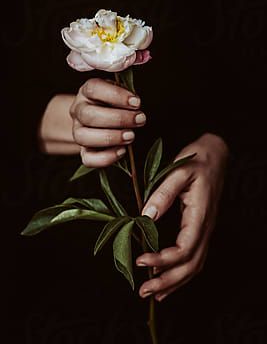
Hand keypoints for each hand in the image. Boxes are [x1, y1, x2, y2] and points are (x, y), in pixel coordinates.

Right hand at [70, 78, 146, 166]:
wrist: (102, 122)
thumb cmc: (116, 105)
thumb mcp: (120, 95)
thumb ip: (126, 98)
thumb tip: (137, 105)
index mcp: (87, 92)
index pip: (93, 89)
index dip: (116, 95)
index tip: (136, 102)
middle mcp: (79, 111)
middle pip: (88, 115)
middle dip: (118, 119)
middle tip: (139, 120)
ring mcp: (78, 132)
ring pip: (83, 137)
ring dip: (110, 138)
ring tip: (131, 136)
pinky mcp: (83, 151)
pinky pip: (88, 158)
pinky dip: (106, 157)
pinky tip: (122, 151)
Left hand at [136, 133, 228, 300]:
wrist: (215, 155)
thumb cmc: (197, 160)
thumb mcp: (178, 171)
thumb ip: (163, 193)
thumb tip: (145, 216)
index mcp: (200, 215)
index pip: (185, 248)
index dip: (163, 259)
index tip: (141, 260)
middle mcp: (205, 227)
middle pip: (191, 265)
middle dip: (167, 281)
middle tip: (144, 291)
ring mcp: (205, 229)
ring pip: (195, 266)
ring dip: (174, 282)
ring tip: (154, 293)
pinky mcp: (200, 228)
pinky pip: (194, 258)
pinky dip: (181, 273)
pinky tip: (167, 279)